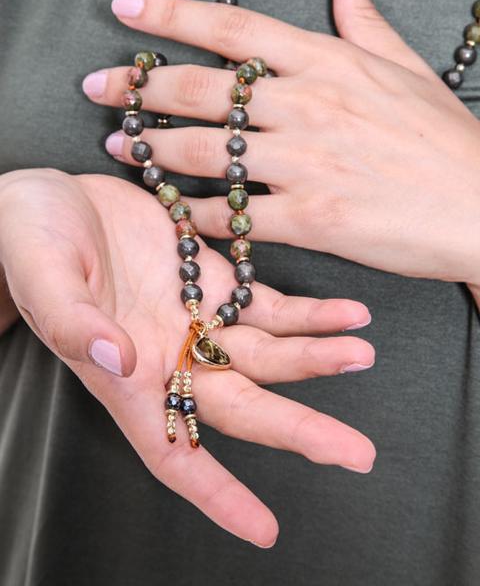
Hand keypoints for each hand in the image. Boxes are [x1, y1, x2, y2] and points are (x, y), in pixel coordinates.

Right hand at [0, 167, 374, 545]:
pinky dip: (309, 313)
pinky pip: (270, 305)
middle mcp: (169, 358)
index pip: (173, 452)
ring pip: (266, 355)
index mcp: (124, 377)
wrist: (50, 198)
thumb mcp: (42, 277)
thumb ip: (74, 323)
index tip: (263, 529)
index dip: (216, 494)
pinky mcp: (212, 280)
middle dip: (297, 430)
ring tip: (361, 354)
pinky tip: (347, 314)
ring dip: (315, 359)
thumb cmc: (29, 241)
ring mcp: (195, 319)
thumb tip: (118, 361)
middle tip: (354, 452)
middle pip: (241, 407)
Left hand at [83, 0, 479, 290]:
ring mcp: (309, 162)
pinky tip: (174, 211)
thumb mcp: (407, 67)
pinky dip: (199, 215)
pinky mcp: (313, 217)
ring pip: (210, 152)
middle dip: (140, 86)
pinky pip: (237, 215)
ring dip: (154, 148)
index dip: (173, 15)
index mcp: (329, 62)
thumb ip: (364, 21)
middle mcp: (310, 105)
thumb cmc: (445, 141)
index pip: (235, 28)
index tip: (126, 10)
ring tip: (118, 146)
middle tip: (99, 87)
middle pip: (205, 88)